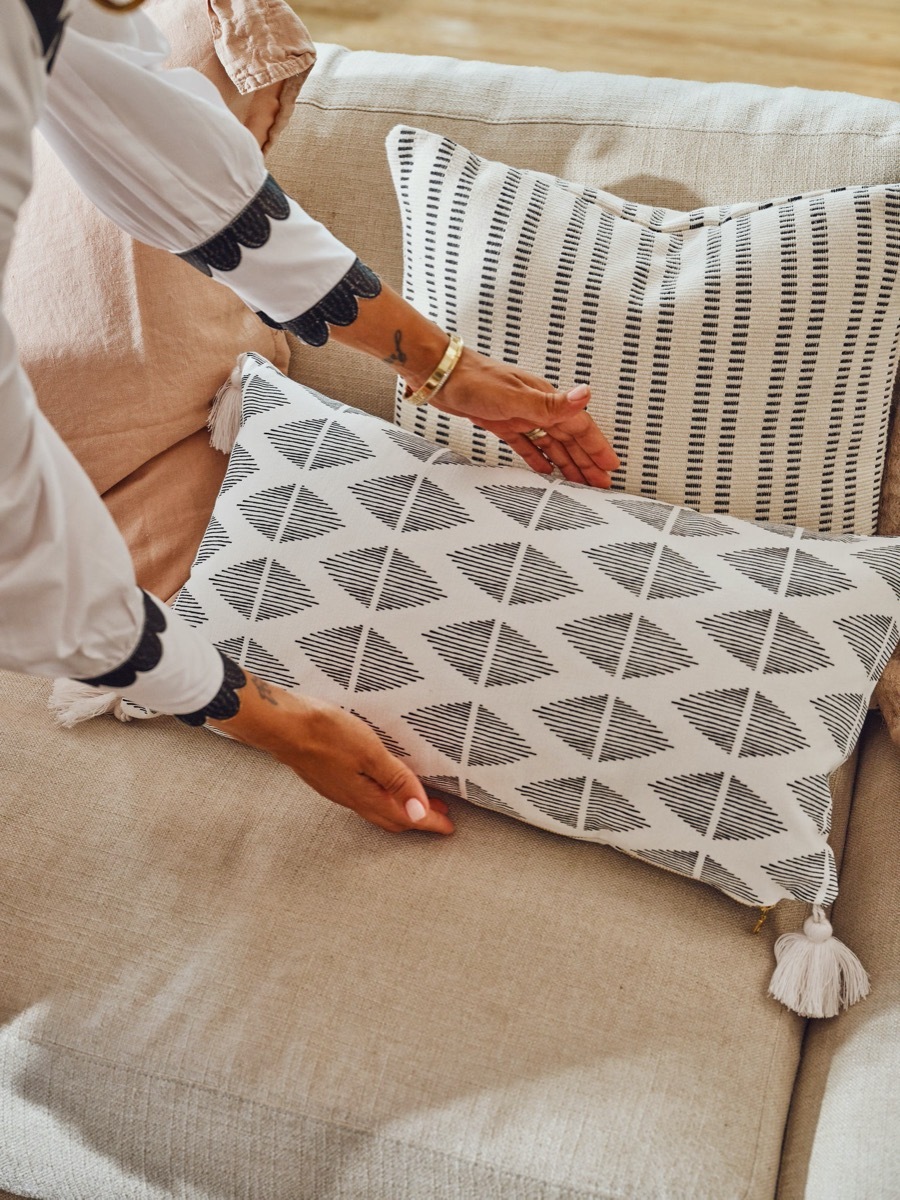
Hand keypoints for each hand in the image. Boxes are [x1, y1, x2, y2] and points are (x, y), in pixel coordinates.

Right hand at [208, 673, 453, 834]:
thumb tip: (421, 812)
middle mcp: (351, 798)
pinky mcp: (328, 778)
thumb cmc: (325, 733)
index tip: (450, 828)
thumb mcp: (371, 753)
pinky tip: (383, 784)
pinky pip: (362, 797)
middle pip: (391, 818)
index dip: (430, 823)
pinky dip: (382, 796)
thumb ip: (397, 781)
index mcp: (365, 796)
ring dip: (400, 807)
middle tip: (440, 814)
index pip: (406, 817)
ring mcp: (337, 789)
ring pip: (376, 808)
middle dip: (418, 818)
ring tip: (417, 800)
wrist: (281, 724)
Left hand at [430, 346, 619, 486]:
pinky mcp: (503, 424)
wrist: (441, 375)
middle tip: (602, 485)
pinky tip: (545, 471)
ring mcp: (520, 416)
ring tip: (581, 484)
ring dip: (567, 463)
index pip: (579, 427)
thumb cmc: (474, 380)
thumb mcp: (515, 396)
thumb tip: (586, 394)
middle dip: (587, 461)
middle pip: (569, 439)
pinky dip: (539, 458)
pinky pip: (527, 445)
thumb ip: (551, 403)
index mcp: (545, 400)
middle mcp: (537, 408)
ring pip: (551, 444)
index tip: (610, 466)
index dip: (596, 447)